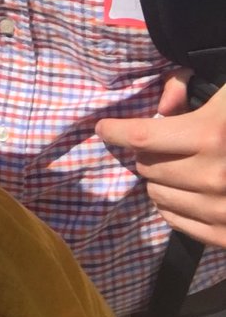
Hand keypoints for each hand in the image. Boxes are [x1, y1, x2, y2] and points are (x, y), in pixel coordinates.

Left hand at [96, 71, 225, 246]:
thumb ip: (190, 93)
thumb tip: (162, 104)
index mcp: (211, 135)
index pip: (140, 138)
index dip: (114, 131)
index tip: (103, 128)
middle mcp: (212, 176)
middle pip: (146, 167)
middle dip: (145, 153)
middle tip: (157, 144)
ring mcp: (221, 211)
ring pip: (158, 196)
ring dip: (158, 180)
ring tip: (175, 168)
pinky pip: (178, 223)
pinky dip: (173, 207)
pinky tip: (184, 193)